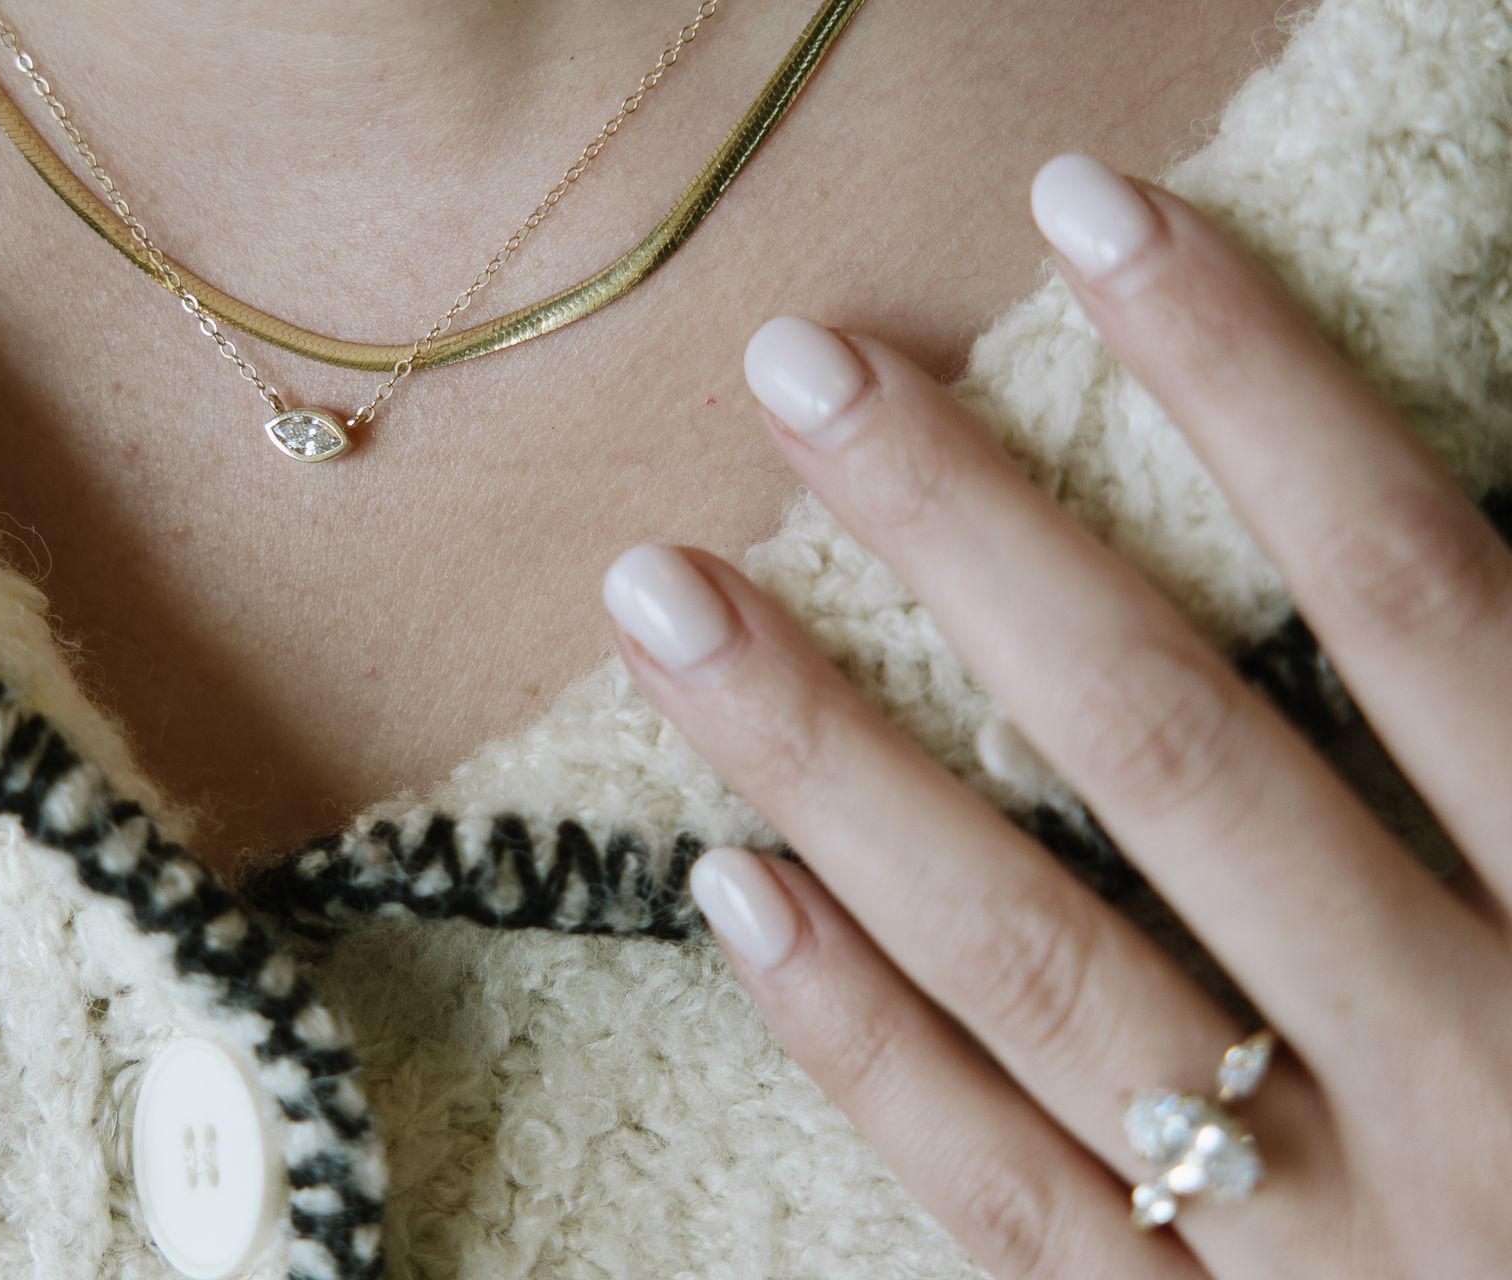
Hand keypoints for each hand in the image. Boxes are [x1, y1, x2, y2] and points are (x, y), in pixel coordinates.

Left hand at [602, 153, 1511, 1277]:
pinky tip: (730, 884)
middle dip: (972, 541)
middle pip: (1170, 750)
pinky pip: (1003, 1187)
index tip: (1094, 222)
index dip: (1255, 386)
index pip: (1412, 597)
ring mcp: (1314, 1232)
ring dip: (835, 760)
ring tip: (671, 602)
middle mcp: (1464, 1071)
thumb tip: (1397, 553)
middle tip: (801, 379)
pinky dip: (860, 1033)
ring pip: (1036, 963)